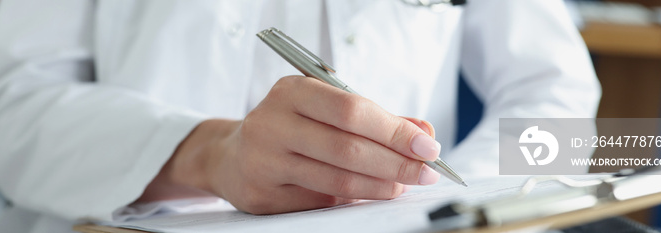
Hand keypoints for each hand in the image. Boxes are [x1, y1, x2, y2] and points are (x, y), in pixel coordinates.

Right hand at [139, 76, 441, 213]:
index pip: (351, 109)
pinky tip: (371, 194)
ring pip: (336, 179)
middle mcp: (272, 123)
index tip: (428, 145)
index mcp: (291, 91)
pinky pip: (320, 200)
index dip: (393, 130)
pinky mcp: (263, 194)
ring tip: (403, 185)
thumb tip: (423, 133)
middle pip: (347, 148)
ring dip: (379, 185)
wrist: (232, 155)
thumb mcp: (326, 108)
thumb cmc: (291, 127)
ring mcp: (264, 161)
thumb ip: (374, 118)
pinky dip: (352, 199)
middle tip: (426, 172)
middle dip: (395, 162)